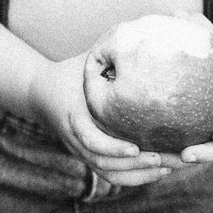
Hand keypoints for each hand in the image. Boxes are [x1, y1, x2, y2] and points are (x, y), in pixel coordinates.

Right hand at [28, 55, 180, 186]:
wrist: (42, 92)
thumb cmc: (71, 73)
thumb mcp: (87, 61)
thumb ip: (110, 54)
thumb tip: (145, 35)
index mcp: (74, 115)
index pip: (91, 140)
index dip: (113, 148)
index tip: (136, 147)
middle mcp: (77, 139)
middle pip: (105, 164)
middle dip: (137, 166)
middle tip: (168, 158)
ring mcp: (83, 151)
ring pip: (110, 174)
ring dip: (141, 174)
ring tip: (170, 165)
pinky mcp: (92, 156)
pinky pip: (112, 174)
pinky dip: (136, 176)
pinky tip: (161, 169)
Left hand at [176, 14, 212, 166]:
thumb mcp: (210, 39)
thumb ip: (198, 27)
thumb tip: (177, 11)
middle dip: (209, 155)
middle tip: (187, 155)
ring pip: (206, 155)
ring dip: (187, 162)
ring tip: (164, 161)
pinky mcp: (198, 138)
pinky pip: (187, 150)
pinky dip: (173, 156)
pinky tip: (149, 155)